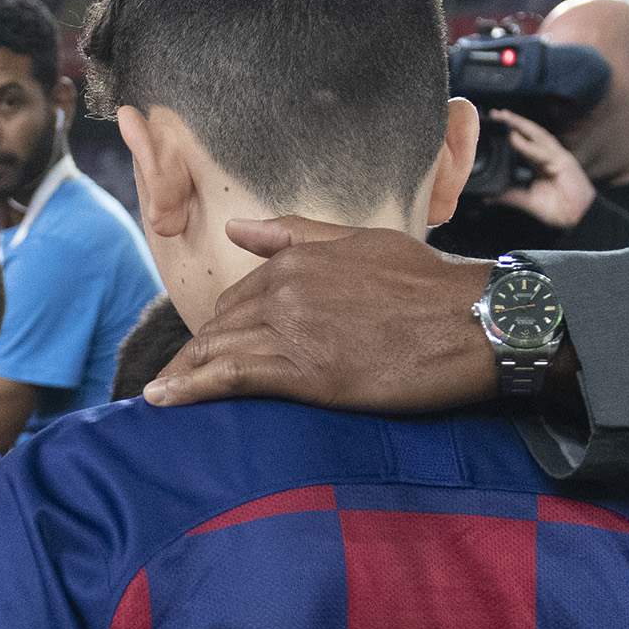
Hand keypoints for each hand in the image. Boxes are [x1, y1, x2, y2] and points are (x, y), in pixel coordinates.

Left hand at [143, 218, 504, 412]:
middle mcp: (284, 288)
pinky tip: (162, 400)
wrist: (471, 321)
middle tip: (174, 379)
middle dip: (195, 351)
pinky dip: (189, 388)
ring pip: (217, 350)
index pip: (240, 296)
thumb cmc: (429, 285)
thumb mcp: (361, 242)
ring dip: (182, 372)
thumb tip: (238, 228)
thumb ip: (295, 234)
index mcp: (296, 259)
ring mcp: (290, 329)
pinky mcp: (301, 370)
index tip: (211, 347)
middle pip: (220, 324)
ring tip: (158, 394)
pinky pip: (228, 377)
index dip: (223, 324)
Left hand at [485, 112, 596, 229]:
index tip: (493, 126)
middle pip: (530, 133)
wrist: (578, 218)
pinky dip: (527, 145)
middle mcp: (549, 155)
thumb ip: (509, 196)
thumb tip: (488, 197)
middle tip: (496, 114)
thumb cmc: (559, 209)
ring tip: (504, 117)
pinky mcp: (563, 161)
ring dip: (520, 124)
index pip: (525, 142)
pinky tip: (514, 139)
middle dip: (513, 122)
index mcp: (540, 163)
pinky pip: (542, 151)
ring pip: (537, 135)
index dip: (511, 132)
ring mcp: (557, 156)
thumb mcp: (527, 201)